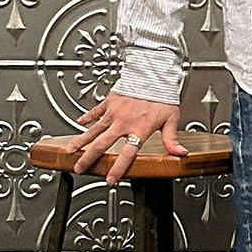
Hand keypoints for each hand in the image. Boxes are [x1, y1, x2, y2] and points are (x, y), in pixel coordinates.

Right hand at [65, 92, 188, 184]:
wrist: (155, 71)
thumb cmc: (163, 94)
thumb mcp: (171, 118)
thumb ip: (171, 139)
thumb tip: (180, 154)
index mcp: (139, 129)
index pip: (127, 154)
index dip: (118, 168)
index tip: (110, 180)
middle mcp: (124, 122)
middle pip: (102, 144)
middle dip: (89, 158)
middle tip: (79, 168)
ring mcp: (115, 111)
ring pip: (94, 129)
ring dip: (81, 141)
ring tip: (70, 151)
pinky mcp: (111, 100)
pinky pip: (96, 110)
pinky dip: (87, 117)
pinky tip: (79, 123)